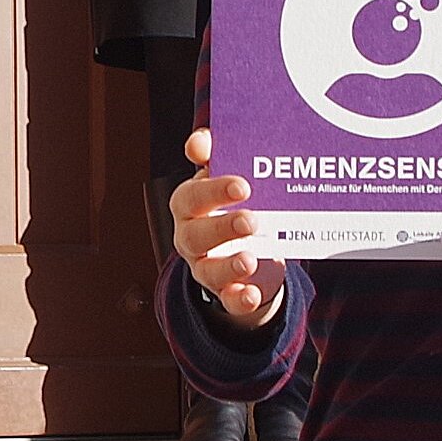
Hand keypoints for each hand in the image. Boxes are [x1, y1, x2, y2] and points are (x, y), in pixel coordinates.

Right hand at [170, 128, 290, 330]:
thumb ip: (215, 156)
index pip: (191, 197)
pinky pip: (228, 300)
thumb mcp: (225, 179)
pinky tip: (252, 293)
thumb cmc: (233, 204)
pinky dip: (239, 299)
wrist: (248, 248)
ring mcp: (205, 266)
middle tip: (251, 220)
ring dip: (228, 265)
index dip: (212, 190)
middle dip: (222, 227)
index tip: (242, 185)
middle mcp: (190, 237)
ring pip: (208, 270)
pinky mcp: (225, 292)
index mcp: (189, 206)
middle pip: (197, 234)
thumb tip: (201, 140)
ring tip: (249, 260)